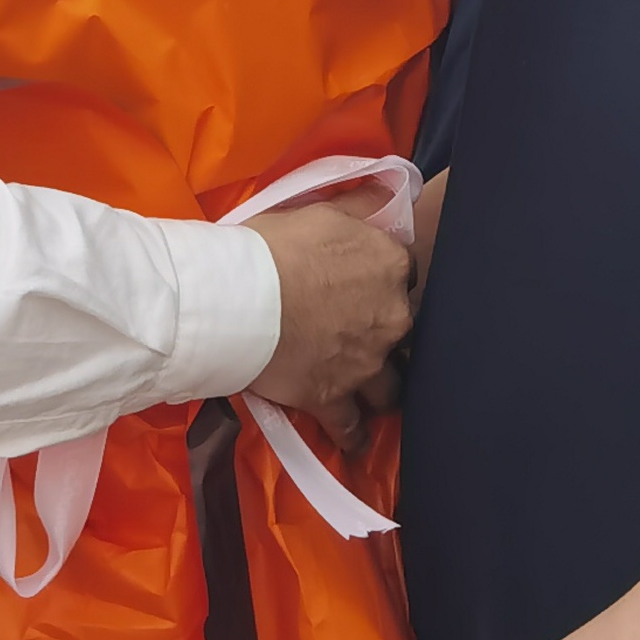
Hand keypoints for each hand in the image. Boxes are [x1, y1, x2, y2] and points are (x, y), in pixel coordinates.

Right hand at [243, 194, 413, 427]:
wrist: (235, 298)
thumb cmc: (271, 247)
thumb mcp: (321, 211)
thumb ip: (361, 209)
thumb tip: (386, 198)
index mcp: (391, 265)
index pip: (404, 272)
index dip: (383, 280)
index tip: (366, 286)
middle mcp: (392, 316)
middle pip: (404, 332)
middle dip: (387, 337)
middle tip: (363, 337)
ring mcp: (367, 363)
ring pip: (389, 386)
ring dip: (381, 388)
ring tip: (370, 392)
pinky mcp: (334, 397)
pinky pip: (350, 426)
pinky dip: (352, 434)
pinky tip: (353, 440)